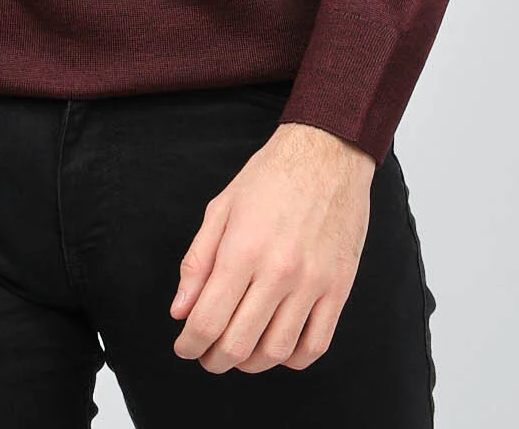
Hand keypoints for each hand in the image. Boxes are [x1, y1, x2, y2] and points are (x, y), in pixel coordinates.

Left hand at [169, 122, 374, 373]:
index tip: (185, 347)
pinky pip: (316, 345)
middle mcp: (278, 271)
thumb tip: (180, 311)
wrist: (327, 153)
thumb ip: (197, 262)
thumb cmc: (270, 177)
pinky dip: (293, 359)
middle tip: (207, 355)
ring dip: (251, 363)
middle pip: (239, 344)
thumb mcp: (222, 208)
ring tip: (240, 353)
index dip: (190, 344)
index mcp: (242, 249)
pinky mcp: (339, 287)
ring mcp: (312, 282)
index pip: (207, 320)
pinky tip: (278, 346)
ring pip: (277, 352)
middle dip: (215, 359)